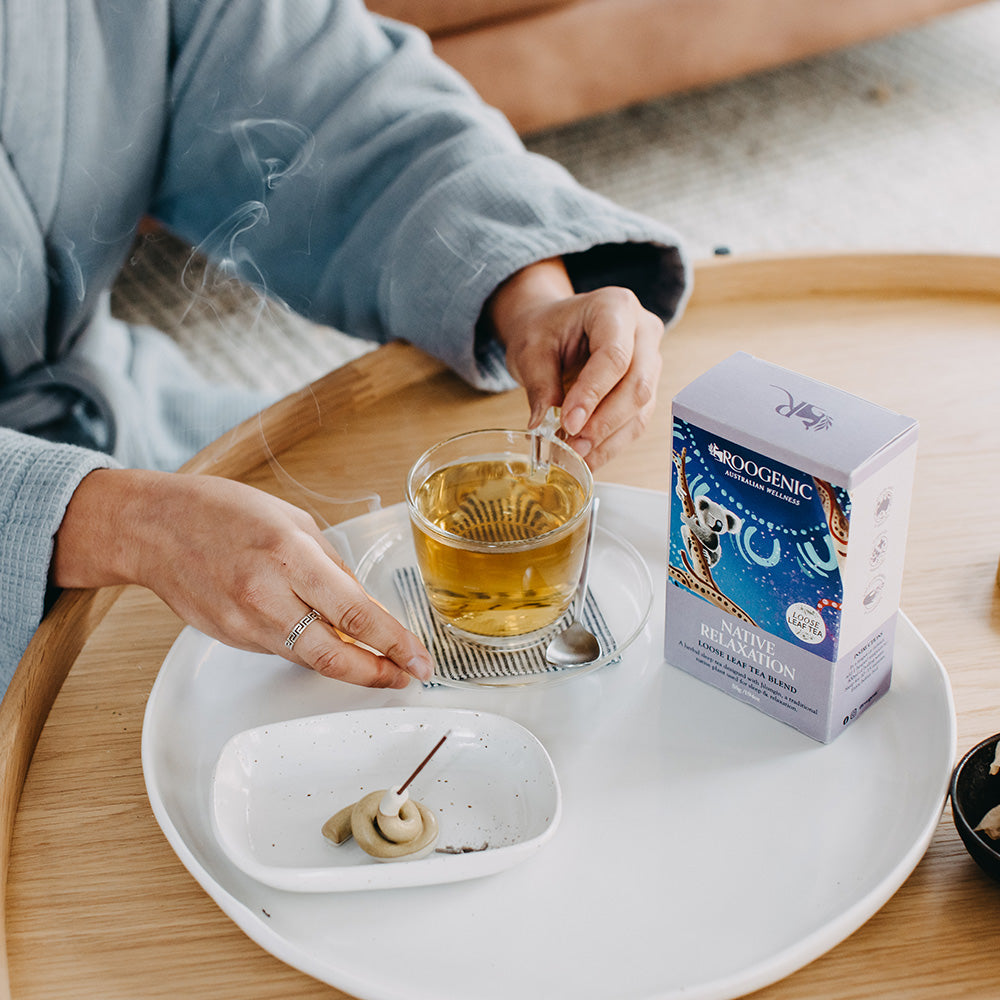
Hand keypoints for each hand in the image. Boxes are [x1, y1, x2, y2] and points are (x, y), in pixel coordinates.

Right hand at [51, 469, 433, 688]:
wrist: (152, 528)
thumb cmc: (221, 511)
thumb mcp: (292, 521)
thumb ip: (333, 565)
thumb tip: (366, 605)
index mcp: (288, 555)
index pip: (354, 612)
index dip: (393, 642)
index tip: (418, 657)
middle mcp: (265, 595)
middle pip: (334, 654)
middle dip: (378, 672)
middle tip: (407, 675)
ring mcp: (244, 622)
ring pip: (309, 659)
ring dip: (348, 665)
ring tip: (378, 662)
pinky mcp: (231, 638)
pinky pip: (282, 650)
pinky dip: (310, 649)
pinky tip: (325, 639)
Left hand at [486, 257, 663, 467]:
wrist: (554, 329)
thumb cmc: (545, 330)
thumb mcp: (531, 349)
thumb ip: (539, 384)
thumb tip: (543, 424)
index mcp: (615, 307)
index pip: (614, 355)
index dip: (593, 393)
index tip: (568, 423)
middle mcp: (643, 331)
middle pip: (637, 384)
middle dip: (604, 422)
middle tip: (573, 446)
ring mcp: (651, 360)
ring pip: (641, 408)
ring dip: (609, 438)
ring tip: (576, 456)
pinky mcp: (646, 388)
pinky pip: (636, 421)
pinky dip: (612, 444)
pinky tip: (588, 457)